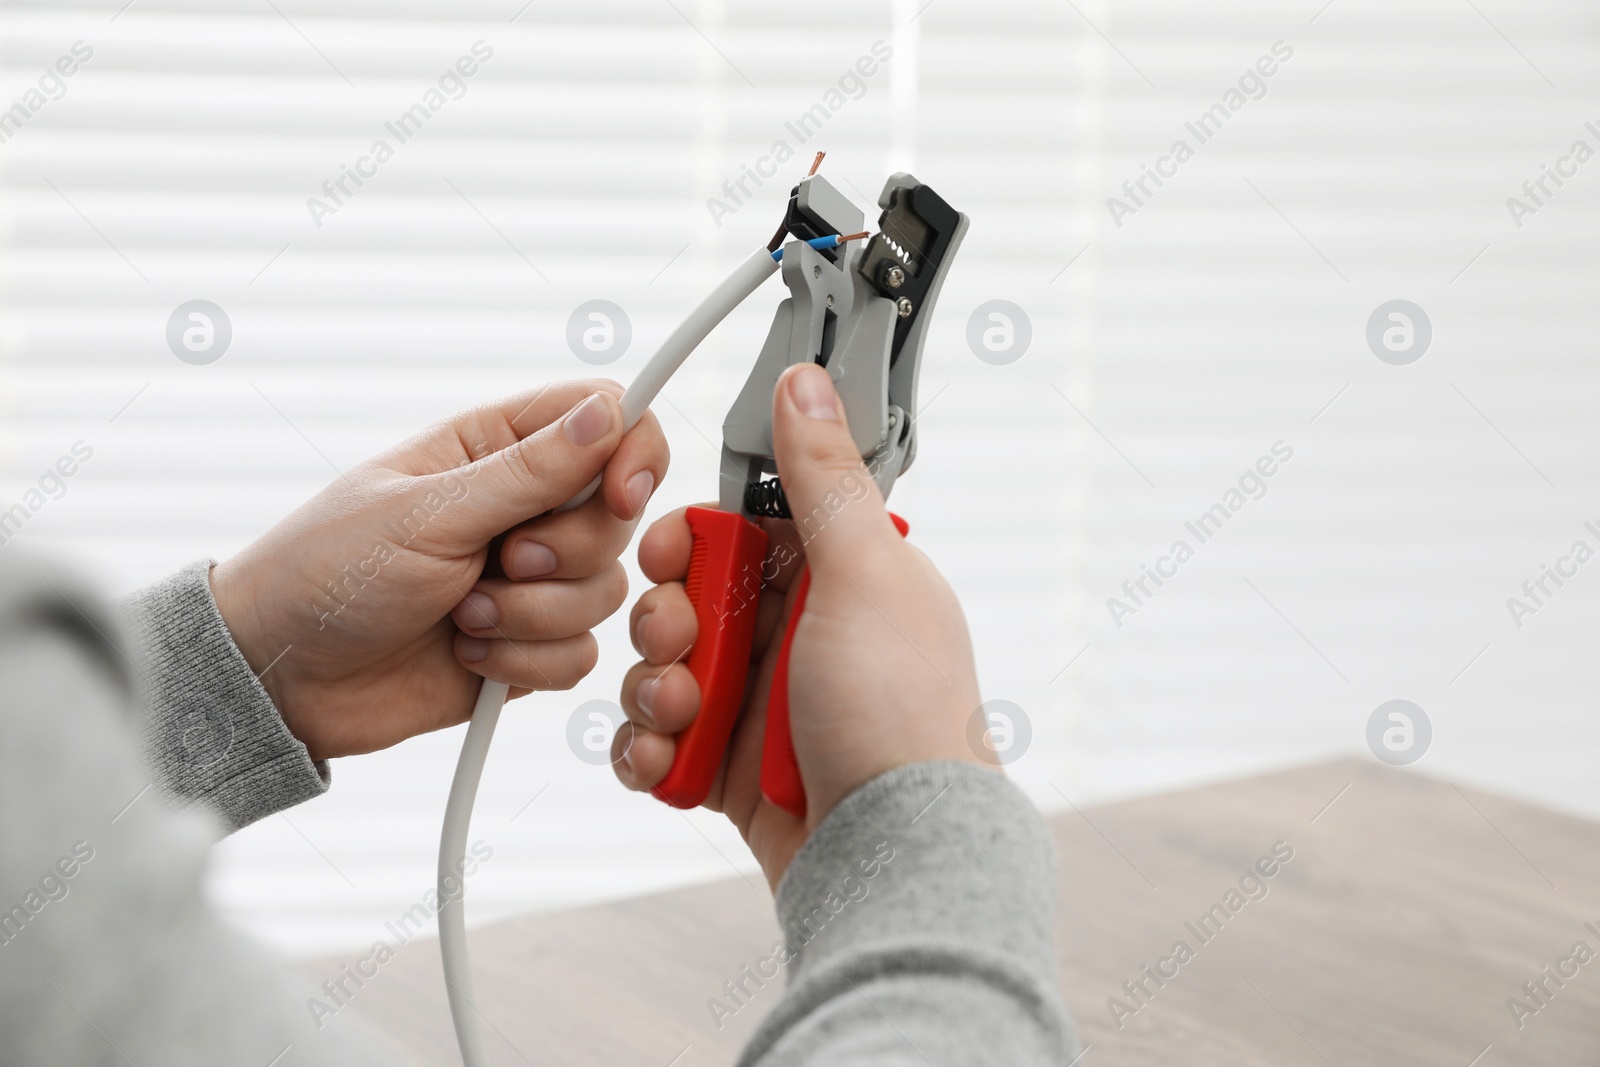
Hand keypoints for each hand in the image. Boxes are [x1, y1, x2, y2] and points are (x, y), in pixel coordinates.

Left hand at [210, 379, 667, 760]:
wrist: (284, 677)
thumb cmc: (326, 573)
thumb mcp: (428, 513)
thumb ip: (528, 470)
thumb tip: (607, 412)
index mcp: (496, 448)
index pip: (607, 419)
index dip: (632, 453)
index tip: (619, 495)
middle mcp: (522, 508)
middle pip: (615, 518)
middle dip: (563, 554)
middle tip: (497, 561)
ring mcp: (529, 579)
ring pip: (604, 593)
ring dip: (531, 615)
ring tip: (460, 614)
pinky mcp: (528, 644)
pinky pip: (581, 655)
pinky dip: (524, 661)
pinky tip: (465, 654)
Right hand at [611, 363, 987, 887]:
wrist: (889, 855)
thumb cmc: (897, 716)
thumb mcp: (864, 575)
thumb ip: (823, 479)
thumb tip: (807, 382)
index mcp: (837, 576)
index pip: (739, 527)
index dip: (691, 536)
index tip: (669, 552)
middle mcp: (796, 633)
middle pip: (686, 596)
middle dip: (663, 620)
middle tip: (681, 646)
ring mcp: (760, 701)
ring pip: (662, 667)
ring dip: (652, 688)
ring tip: (683, 717)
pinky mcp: (729, 765)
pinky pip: (657, 738)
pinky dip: (648, 748)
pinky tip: (668, 760)